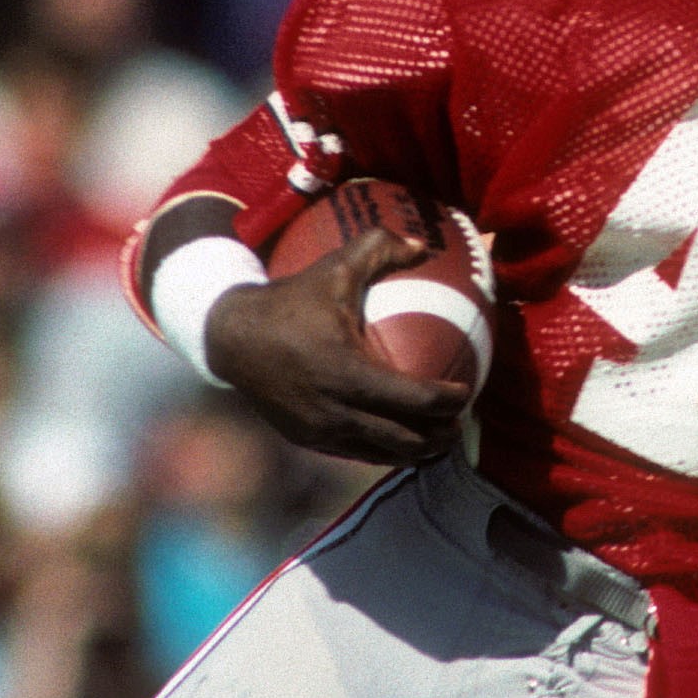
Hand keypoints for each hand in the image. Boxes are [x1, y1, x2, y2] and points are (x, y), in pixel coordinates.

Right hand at [204, 224, 467, 466]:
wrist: (231, 338)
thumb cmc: (288, 301)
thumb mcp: (332, 268)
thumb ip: (377, 250)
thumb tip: (421, 244)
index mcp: (347, 373)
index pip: (415, 399)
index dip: (448, 401)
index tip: (467, 393)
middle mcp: (335, 411)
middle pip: (405, 439)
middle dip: (440, 437)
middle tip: (459, 423)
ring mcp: (320, 431)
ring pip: (382, 454)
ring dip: (415, 451)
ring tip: (436, 438)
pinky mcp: (307, 439)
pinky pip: (355, 451)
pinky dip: (383, 449)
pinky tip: (398, 438)